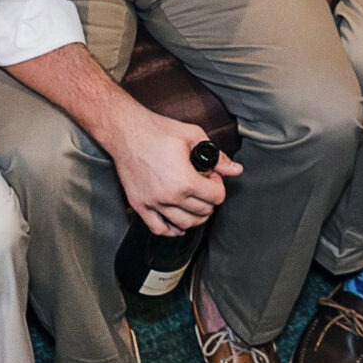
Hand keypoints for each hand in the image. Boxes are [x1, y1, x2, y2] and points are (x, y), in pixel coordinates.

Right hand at [102, 102, 239, 234]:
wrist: (126, 133)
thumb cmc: (157, 131)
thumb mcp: (193, 136)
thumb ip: (217, 157)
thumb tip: (235, 170)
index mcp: (185, 180)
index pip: (216, 197)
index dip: (218, 186)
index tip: (212, 177)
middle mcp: (169, 196)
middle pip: (203, 212)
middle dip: (209, 200)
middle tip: (203, 186)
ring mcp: (153, 203)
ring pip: (184, 224)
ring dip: (195, 216)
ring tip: (194, 203)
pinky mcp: (139, 205)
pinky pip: (159, 229)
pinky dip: (172, 230)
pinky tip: (178, 222)